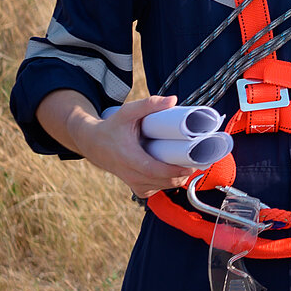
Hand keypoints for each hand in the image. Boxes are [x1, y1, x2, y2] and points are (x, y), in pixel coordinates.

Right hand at [44, 91, 193, 198]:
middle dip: (180, 175)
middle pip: (160, 181)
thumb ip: (149, 104)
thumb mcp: (127, 112)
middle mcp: (130, 173)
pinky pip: (153, 190)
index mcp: (128, 157)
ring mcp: (132, 182)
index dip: (173, 171)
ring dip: (175, 180)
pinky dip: (165, 185)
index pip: (154, 170)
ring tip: (188, 167)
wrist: (93, 143)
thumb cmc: (112, 127)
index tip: (190, 166)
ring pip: (159, 188)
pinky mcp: (134, 186)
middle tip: (196, 164)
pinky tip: (172, 174)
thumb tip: (172, 99)